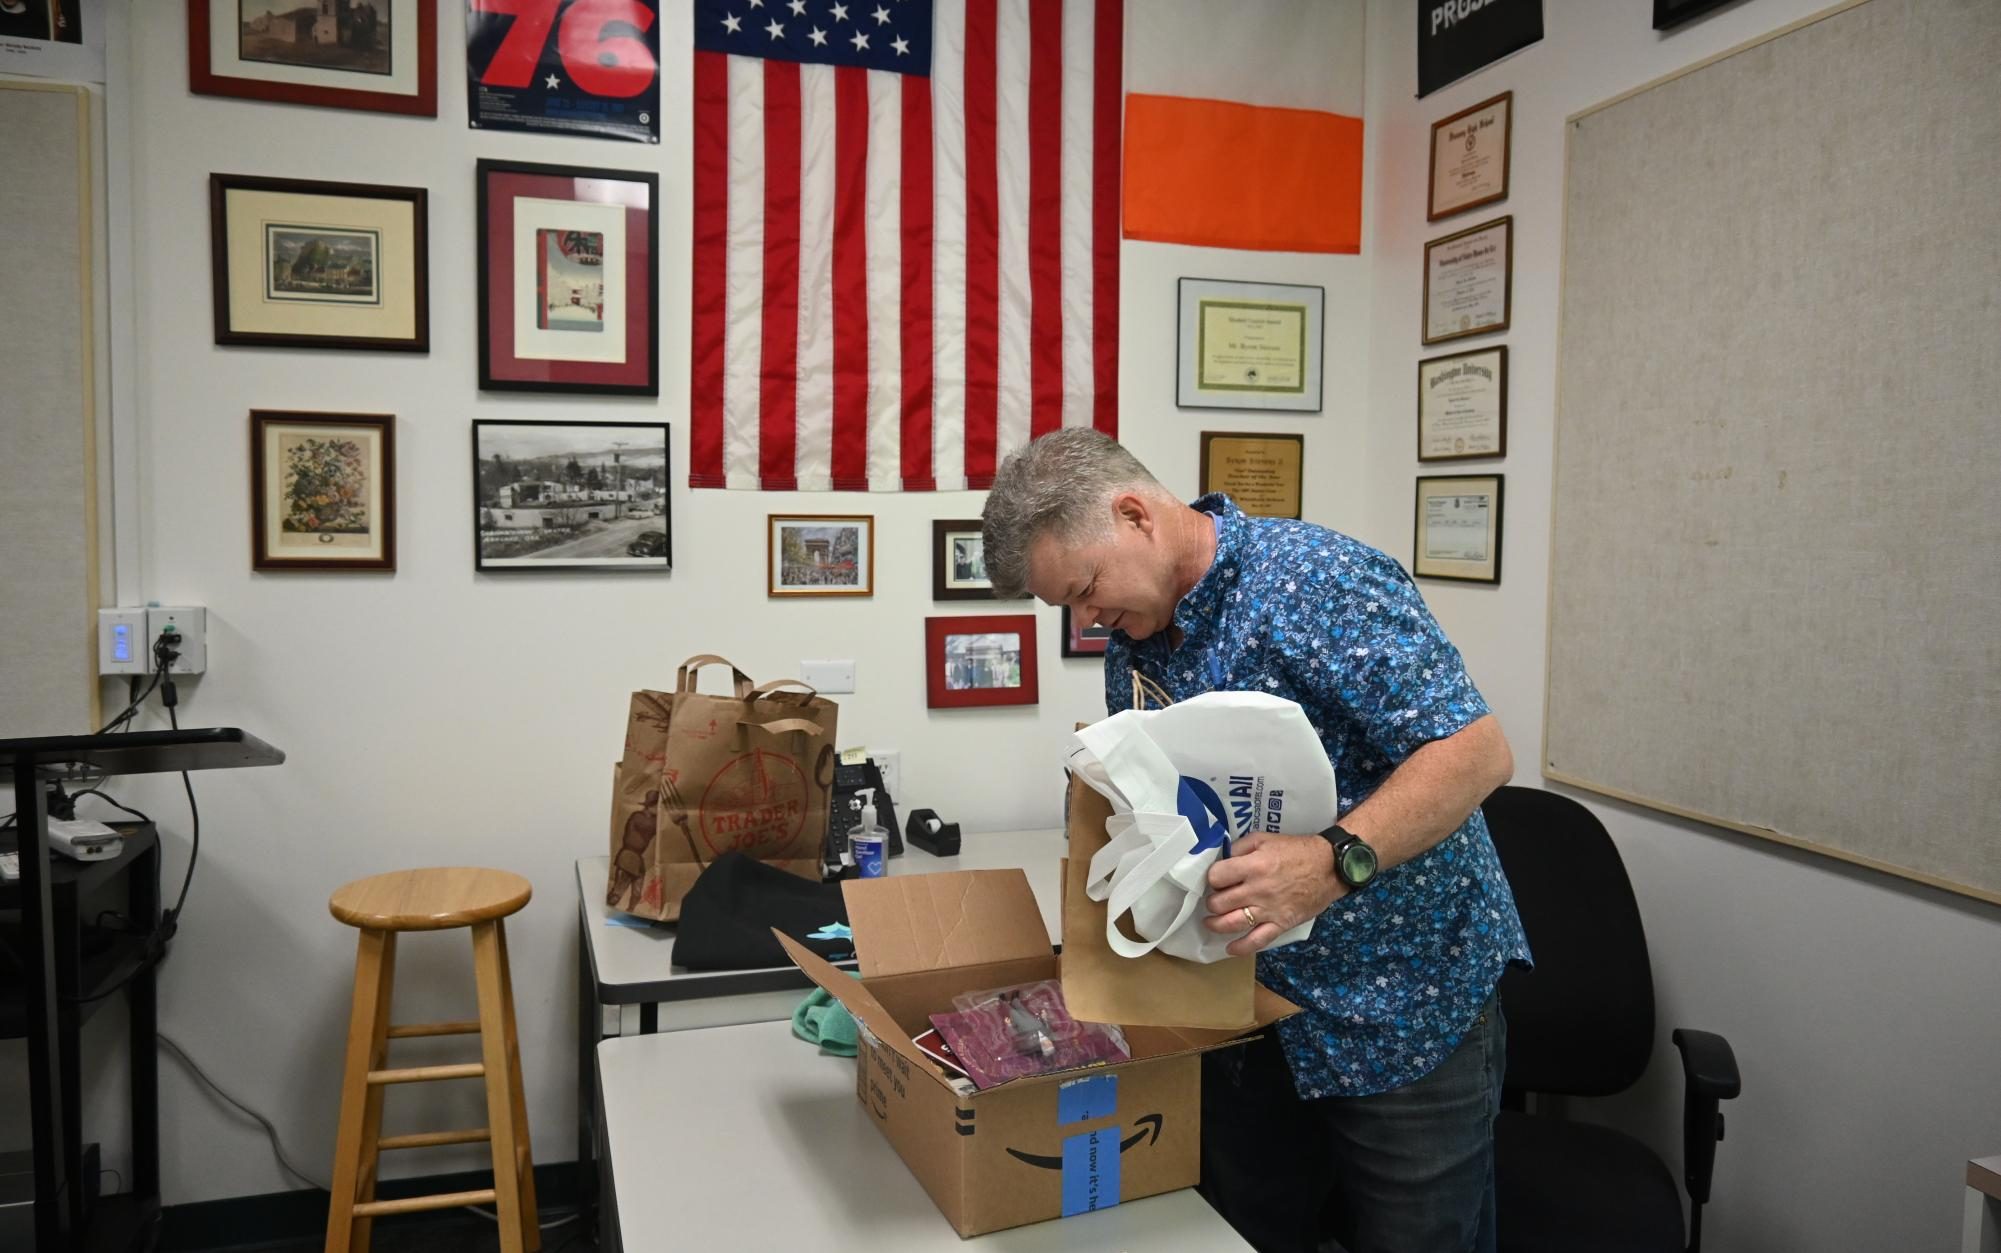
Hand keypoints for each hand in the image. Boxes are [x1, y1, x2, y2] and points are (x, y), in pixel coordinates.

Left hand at [1203, 832, 1344, 956]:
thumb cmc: (1296, 850)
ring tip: (1211, 922)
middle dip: (1212, 901)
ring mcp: (1269, 910)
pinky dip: (1241, 947)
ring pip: (1231, 923)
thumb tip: (1221, 860)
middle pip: (1219, 903)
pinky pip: (1257, 941)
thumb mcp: (1264, 838)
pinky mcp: (1281, 924)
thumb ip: (1240, 848)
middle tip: (1216, 899)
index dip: (1212, 878)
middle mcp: (1257, 890)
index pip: (1216, 877)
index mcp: (1253, 866)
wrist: (1329, 867)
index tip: (1217, 879)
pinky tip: (1230, 948)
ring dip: (1215, 924)